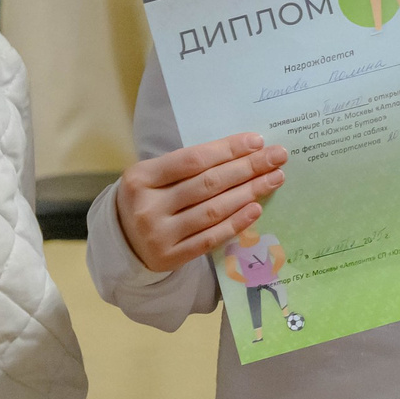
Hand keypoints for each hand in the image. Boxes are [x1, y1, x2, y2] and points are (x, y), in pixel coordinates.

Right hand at [114, 134, 287, 271]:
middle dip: (248, 168)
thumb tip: (245, 151)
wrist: (122, 242)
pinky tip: (256, 208)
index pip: (193, 159)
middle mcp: (147, 207)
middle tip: (277, 157)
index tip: (258, 141)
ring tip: (274, 179)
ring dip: (249, 193)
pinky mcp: (170, 257)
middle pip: (208, 184)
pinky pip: (210, 238)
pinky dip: (236, 223)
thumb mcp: (155, 177)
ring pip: (213, 210)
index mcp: (140, 178)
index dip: (228, 149)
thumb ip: (189, 166)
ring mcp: (158, 234)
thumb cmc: (149, 199)